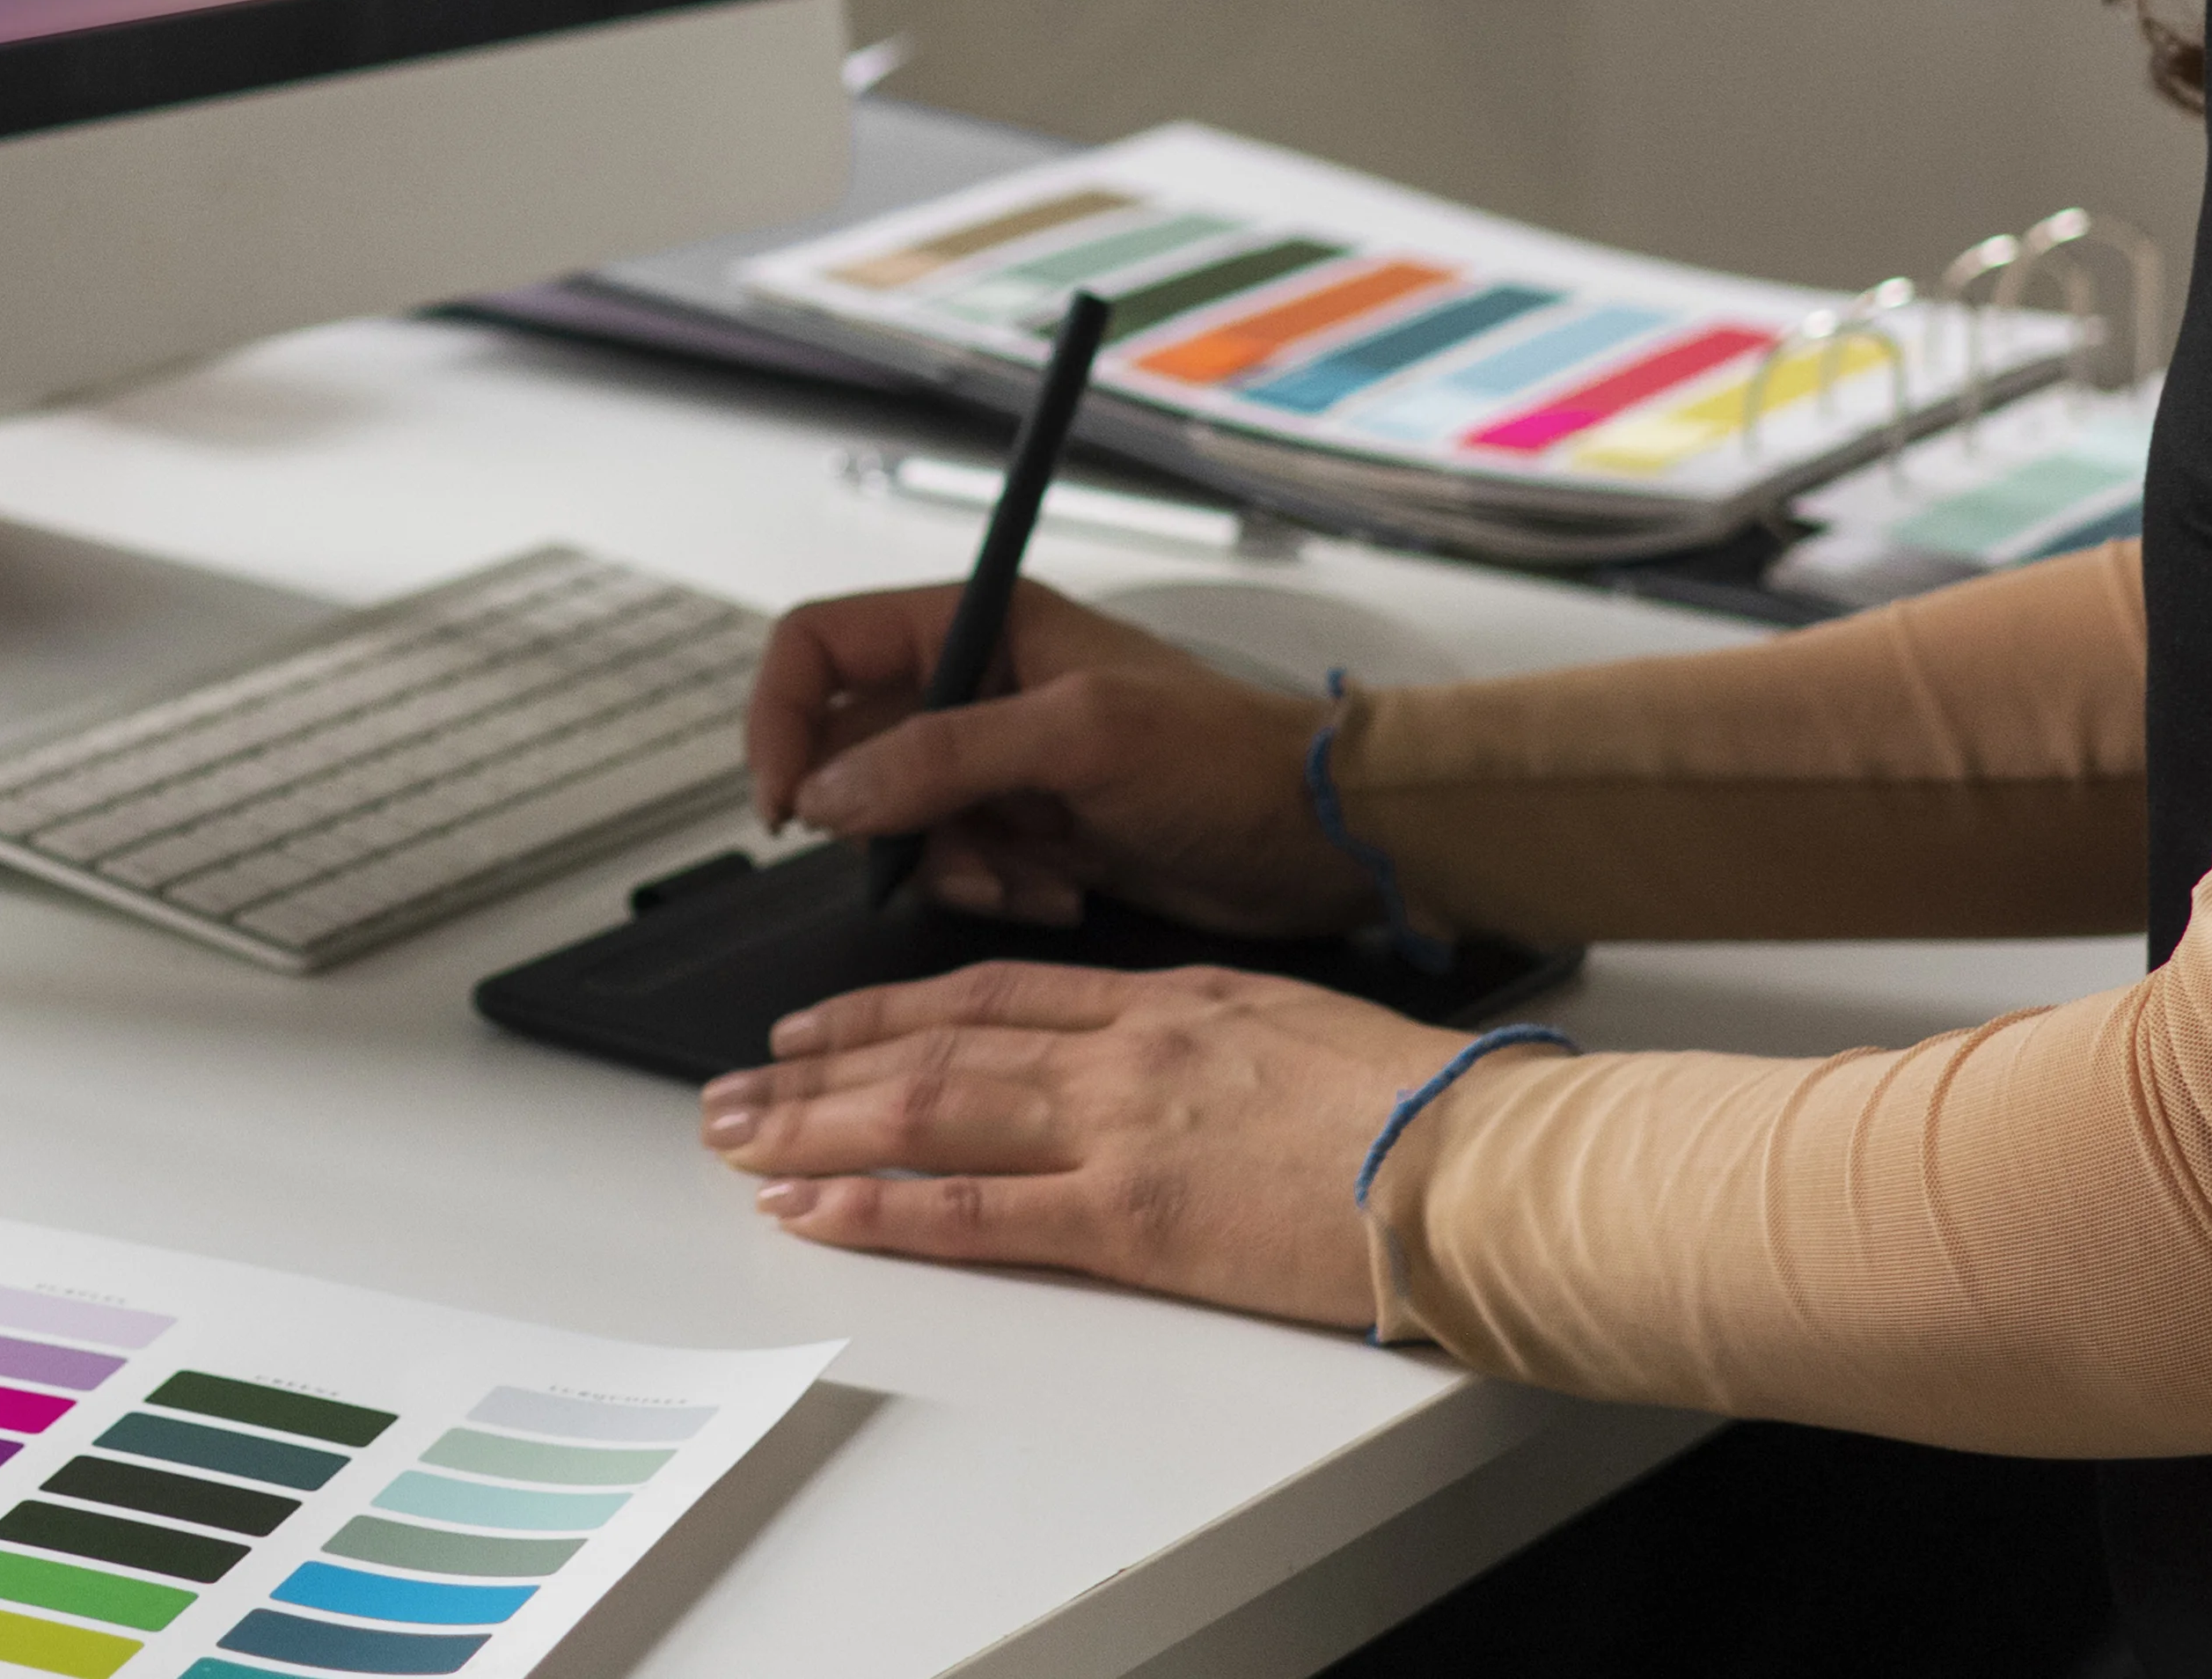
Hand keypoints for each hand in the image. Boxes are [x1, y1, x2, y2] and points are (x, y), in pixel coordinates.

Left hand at [701, 958, 1460, 1326]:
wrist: (1479, 1159)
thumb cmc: (1426, 1107)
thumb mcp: (1299, 1031)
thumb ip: (1215, 1040)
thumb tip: (1183, 1061)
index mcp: (1166, 1001)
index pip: (992, 993)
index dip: (890, 1007)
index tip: (821, 1024)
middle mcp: (1123, 1050)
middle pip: (934, 1046)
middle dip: (819, 1069)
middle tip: (732, 1088)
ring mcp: (1119, 1129)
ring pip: (929, 1112)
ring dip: (817, 1128)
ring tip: (735, 1139)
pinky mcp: (1131, 1218)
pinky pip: (976, 1212)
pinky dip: (882, 1210)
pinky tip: (816, 1209)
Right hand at [741, 574, 1375, 932]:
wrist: (1320, 842)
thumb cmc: (1226, 759)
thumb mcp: (1081, 738)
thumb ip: (944, 757)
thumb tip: (827, 792)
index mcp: (979, 627)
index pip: (821, 647)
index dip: (783, 717)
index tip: (788, 803)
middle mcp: (974, 688)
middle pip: (849, 747)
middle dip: (881, 816)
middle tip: (939, 852)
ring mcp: (997, 764)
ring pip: (894, 820)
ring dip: (947, 863)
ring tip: (1028, 874)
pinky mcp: (1025, 830)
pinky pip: (953, 866)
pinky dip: (991, 889)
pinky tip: (1062, 887)